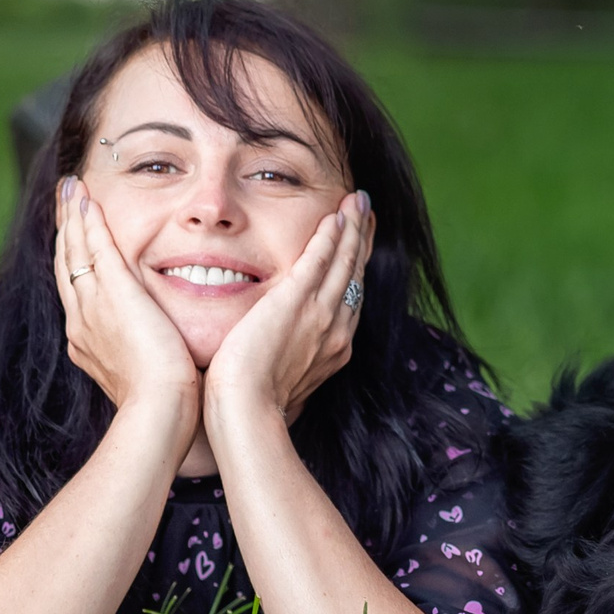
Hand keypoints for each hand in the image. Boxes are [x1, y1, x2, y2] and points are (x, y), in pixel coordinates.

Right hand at [54, 176, 200, 414]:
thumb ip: (145, 350)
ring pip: (75, 251)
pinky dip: (89, 223)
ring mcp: (93, 305)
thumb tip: (160, 346)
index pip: (75, 287)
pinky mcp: (114, 295)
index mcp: (87, 337)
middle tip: (64, 198)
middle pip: (66, 263)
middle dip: (65, 228)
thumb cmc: (163, 401)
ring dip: (72, 216)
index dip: (72, 257)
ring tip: (70, 187)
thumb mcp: (145, 370)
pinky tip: (88, 200)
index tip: (72, 233)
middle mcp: (82, 318)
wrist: (158, 411)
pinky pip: (96, 250)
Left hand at [204, 189, 373, 429]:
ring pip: (344, 262)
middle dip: (362, 240)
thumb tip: (277, 365)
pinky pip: (320, 260)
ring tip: (358, 201)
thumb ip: (285, 365)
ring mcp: (320, 314)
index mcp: (333, 347)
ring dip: (353, 228)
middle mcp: (336, 329)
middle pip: (355, 274)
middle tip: (366, 211)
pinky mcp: (296, 302)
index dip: (356, 268)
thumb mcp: (281, 384)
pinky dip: (331, 235)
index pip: (349, 299)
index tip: (359, 246)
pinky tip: (335, 215)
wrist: (247, 412)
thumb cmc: (253, 407)